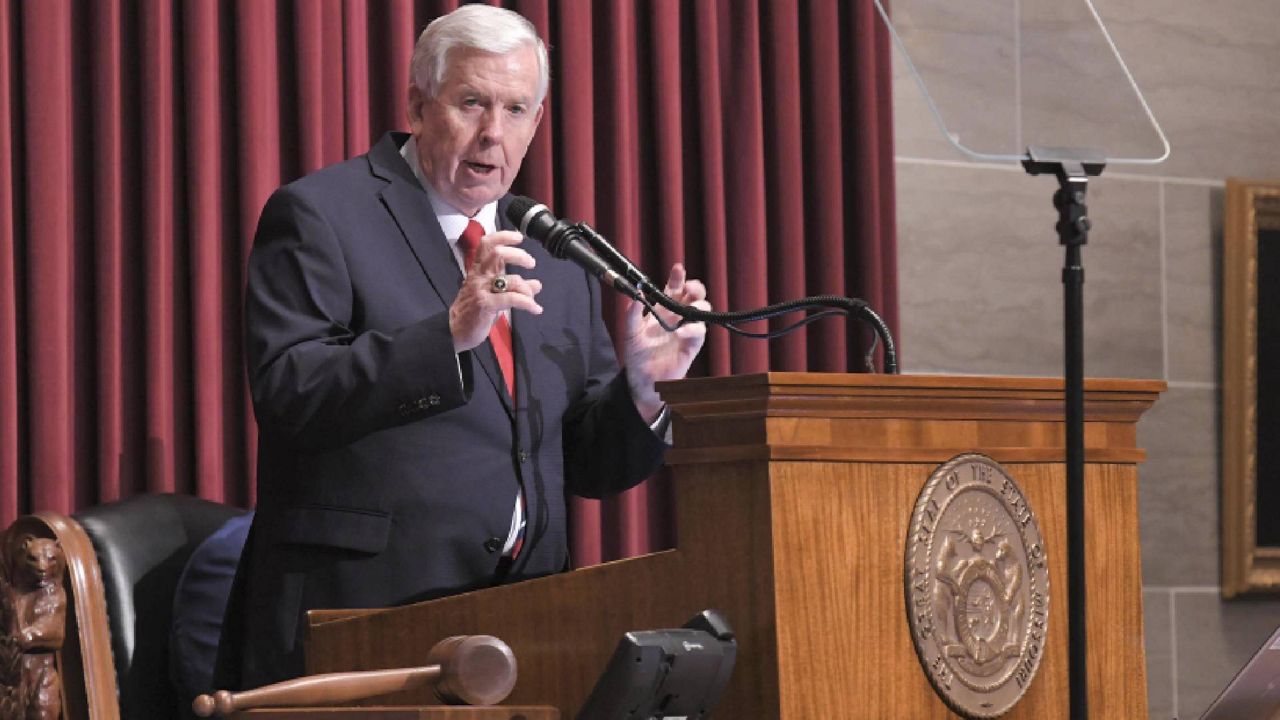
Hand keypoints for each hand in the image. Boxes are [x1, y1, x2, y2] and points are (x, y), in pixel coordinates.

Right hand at [450, 230, 542, 352]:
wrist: (455, 331)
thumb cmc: (474, 311)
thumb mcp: (495, 295)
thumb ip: (514, 287)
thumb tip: (536, 284)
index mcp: (479, 270)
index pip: (487, 244)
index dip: (503, 236)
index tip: (519, 237)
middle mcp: (479, 276)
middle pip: (497, 253)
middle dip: (519, 255)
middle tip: (531, 263)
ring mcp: (482, 290)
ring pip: (509, 279)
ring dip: (527, 288)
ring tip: (532, 298)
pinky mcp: (486, 305)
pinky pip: (512, 299)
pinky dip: (528, 303)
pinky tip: (536, 309)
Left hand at [622, 263, 709, 420]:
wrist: (642, 380)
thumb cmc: (637, 354)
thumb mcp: (630, 332)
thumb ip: (632, 314)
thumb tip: (636, 295)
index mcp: (663, 310)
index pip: (674, 288)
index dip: (678, 277)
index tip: (678, 268)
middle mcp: (678, 317)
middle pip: (694, 296)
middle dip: (695, 288)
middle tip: (689, 288)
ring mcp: (686, 330)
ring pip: (702, 311)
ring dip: (698, 307)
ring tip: (689, 309)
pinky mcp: (691, 346)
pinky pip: (699, 333)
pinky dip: (692, 329)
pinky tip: (682, 331)